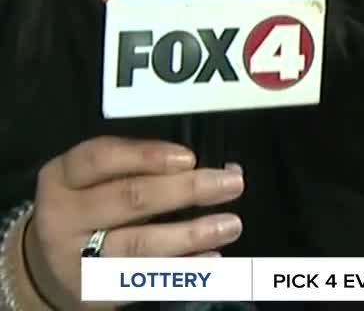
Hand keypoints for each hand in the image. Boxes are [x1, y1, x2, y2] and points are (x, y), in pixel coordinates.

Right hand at [24, 136, 244, 307]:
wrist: (50, 265)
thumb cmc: (90, 207)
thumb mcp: (97, 178)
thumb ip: (144, 166)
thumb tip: (217, 166)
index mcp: (63, 177)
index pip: (101, 158)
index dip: (147, 155)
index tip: (189, 158)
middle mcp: (63, 217)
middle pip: (129, 199)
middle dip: (186, 189)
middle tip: (231, 183)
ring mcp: (76, 257)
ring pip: (140, 243)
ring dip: (191, 233)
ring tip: (230, 224)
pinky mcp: (94, 289)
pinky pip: (146, 279)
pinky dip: (184, 267)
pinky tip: (212, 257)